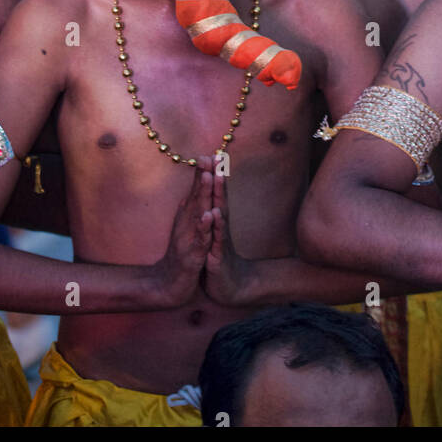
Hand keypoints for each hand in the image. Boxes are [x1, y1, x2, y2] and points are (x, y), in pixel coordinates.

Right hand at [151, 158, 217, 306]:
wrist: (169, 284)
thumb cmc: (180, 254)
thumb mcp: (186, 229)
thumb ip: (189, 209)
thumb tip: (193, 190)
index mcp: (188, 217)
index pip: (197, 191)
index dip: (203, 172)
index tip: (211, 152)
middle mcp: (187, 223)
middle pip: (197, 196)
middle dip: (204, 176)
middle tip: (210, 156)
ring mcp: (189, 237)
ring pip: (198, 212)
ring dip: (203, 194)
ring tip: (208, 176)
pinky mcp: (193, 253)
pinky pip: (200, 238)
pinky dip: (204, 226)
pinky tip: (209, 215)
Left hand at [204, 159, 256, 307]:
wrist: (229, 287)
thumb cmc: (220, 259)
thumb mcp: (214, 236)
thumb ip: (214, 217)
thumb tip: (212, 198)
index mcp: (218, 223)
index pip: (216, 196)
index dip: (214, 176)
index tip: (212, 154)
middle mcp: (221, 227)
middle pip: (220, 199)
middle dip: (218, 179)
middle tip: (217, 157)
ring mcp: (221, 240)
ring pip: (220, 214)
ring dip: (218, 196)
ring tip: (216, 178)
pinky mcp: (218, 256)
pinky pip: (216, 239)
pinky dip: (215, 226)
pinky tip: (214, 214)